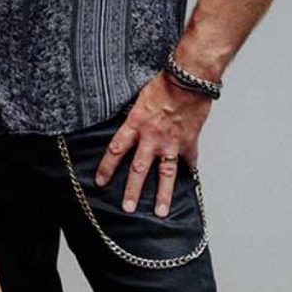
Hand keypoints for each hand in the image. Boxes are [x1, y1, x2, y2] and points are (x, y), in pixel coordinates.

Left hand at [94, 72, 212, 217]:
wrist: (188, 78)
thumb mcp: (140, 97)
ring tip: (160, 213)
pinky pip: (190, 161)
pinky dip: (190, 171)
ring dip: (162, 195)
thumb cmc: (163, 82)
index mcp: (136, 124)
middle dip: (132, 191)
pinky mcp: (189, 143)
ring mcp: (171, 143)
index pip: (116, 149)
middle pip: (139, 169)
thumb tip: (129, 123)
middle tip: (127, 208)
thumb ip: (135, 115)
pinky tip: (191, 181)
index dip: (106, 167)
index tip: (100, 181)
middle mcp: (152, 137)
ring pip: (165, 175)